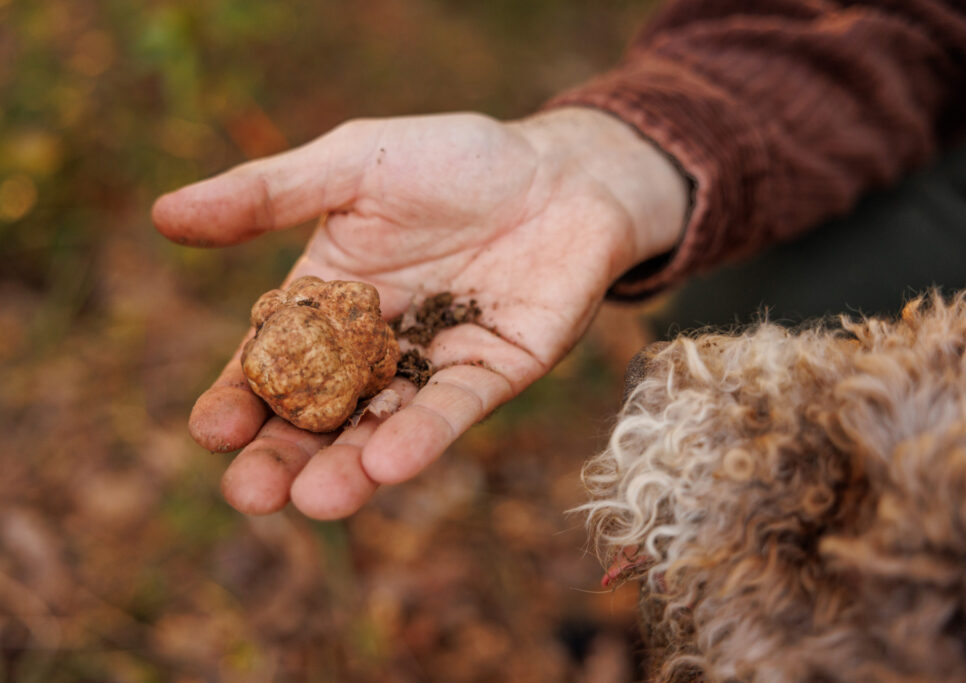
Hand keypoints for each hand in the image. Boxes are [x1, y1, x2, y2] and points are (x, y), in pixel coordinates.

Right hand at [152, 108, 686, 518]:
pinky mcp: (495, 374)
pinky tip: (390, 463)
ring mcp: (433, 366)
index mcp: (327, 302)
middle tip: (252, 494)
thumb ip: (266, 195)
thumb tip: (163, 215)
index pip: (269, 363)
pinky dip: (423, 436)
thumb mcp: (351, 166)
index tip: (211, 430)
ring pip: (382, 427)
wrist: (560, 169)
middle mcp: (374, 347)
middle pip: (318, 415)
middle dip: (283, 457)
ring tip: (316, 500)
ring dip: (349, 467)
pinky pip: (454, 409)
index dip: (239, 399)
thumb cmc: (454, 159)